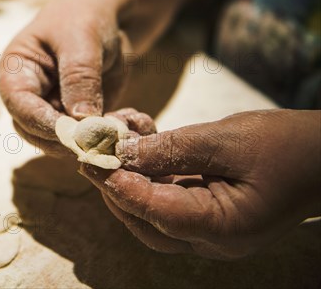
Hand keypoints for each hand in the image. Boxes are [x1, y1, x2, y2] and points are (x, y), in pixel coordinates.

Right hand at [0, 0, 131, 152]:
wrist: (106, 15)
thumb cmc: (85, 16)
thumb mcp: (82, 39)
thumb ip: (80, 77)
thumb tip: (81, 120)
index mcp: (17, 71)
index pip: (20, 105)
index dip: (43, 123)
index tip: (74, 134)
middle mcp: (28, 96)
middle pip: (34, 132)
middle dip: (66, 140)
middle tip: (100, 140)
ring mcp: (50, 110)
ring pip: (59, 143)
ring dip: (88, 144)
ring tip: (119, 132)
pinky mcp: (74, 120)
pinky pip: (85, 140)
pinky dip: (105, 140)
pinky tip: (129, 127)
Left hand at [79, 110, 320, 258]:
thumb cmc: (288, 146)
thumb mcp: (228, 139)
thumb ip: (173, 148)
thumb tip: (123, 152)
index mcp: (224, 228)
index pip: (156, 212)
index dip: (118, 186)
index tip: (90, 160)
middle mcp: (212, 240)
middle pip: (146, 221)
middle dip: (115, 187)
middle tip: (91, 154)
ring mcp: (210, 231)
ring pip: (152, 214)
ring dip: (129, 181)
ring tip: (112, 145)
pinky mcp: (208, 216)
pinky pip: (168, 202)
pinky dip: (149, 178)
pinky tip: (138, 148)